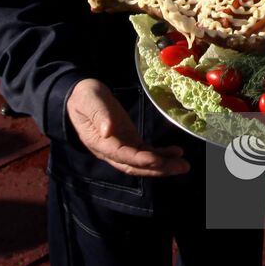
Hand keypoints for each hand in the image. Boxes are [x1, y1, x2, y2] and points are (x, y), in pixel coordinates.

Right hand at [66, 78, 188, 176]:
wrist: (80, 97)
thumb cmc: (84, 97)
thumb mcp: (90, 102)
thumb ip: (99, 115)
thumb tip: (107, 131)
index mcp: (99, 143)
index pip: (122, 155)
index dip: (140, 159)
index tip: (157, 160)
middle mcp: (111, 150)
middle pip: (136, 165)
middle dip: (159, 169)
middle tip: (181, 167)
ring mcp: (121, 147)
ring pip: (143, 162)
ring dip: (164, 165)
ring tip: (183, 165)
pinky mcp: (129, 140)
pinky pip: (145, 152)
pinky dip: (161, 154)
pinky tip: (175, 152)